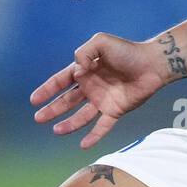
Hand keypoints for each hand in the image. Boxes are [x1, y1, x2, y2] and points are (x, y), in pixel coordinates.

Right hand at [30, 33, 168, 149]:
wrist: (153, 63)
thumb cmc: (128, 51)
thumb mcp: (101, 42)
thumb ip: (84, 52)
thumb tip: (76, 72)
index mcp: (85, 70)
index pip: (61, 81)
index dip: (47, 90)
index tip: (34, 100)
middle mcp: (92, 87)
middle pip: (67, 101)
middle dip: (52, 109)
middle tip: (38, 118)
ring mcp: (103, 100)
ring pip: (81, 116)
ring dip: (69, 124)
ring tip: (56, 131)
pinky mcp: (116, 110)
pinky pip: (102, 126)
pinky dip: (93, 136)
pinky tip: (83, 144)